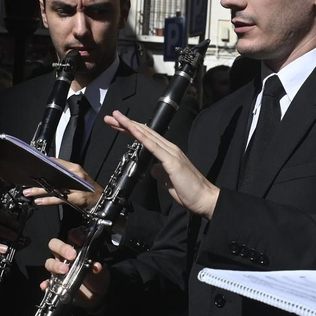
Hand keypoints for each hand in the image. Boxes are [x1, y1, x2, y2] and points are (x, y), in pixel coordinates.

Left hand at [25, 160, 102, 211]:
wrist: (100, 199)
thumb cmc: (87, 188)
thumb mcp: (76, 177)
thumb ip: (64, 172)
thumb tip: (47, 169)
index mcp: (74, 168)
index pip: (56, 163)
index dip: (43, 165)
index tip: (31, 167)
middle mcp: (75, 175)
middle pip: (53, 176)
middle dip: (38, 180)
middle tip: (25, 182)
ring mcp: (76, 187)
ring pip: (54, 188)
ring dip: (39, 191)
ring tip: (28, 192)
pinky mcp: (75, 199)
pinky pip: (59, 199)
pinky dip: (48, 200)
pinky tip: (39, 201)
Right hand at [43, 235, 107, 308]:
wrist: (97, 297)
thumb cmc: (97, 278)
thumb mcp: (101, 272)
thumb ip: (98, 267)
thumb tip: (96, 266)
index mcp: (77, 249)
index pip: (71, 236)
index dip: (75, 235)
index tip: (81, 241)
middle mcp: (65, 257)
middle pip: (55, 245)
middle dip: (61, 248)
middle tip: (72, 256)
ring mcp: (59, 270)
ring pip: (49, 262)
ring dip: (55, 265)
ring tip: (64, 270)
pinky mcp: (56, 283)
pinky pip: (47, 282)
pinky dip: (46, 283)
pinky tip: (47, 285)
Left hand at [104, 110, 218, 217]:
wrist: (205, 198)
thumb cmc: (189, 191)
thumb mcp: (168, 181)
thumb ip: (160, 172)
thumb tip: (153, 169)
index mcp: (168, 153)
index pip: (146, 137)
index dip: (131, 130)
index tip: (117, 125)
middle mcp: (170, 148)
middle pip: (144, 132)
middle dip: (126, 124)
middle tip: (110, 117)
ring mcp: (171, 153)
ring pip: (147, 135)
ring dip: (130, 125)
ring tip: (116, 118)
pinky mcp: (172, 161)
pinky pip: (153, 146)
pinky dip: (141, 137)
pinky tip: (132, 130)